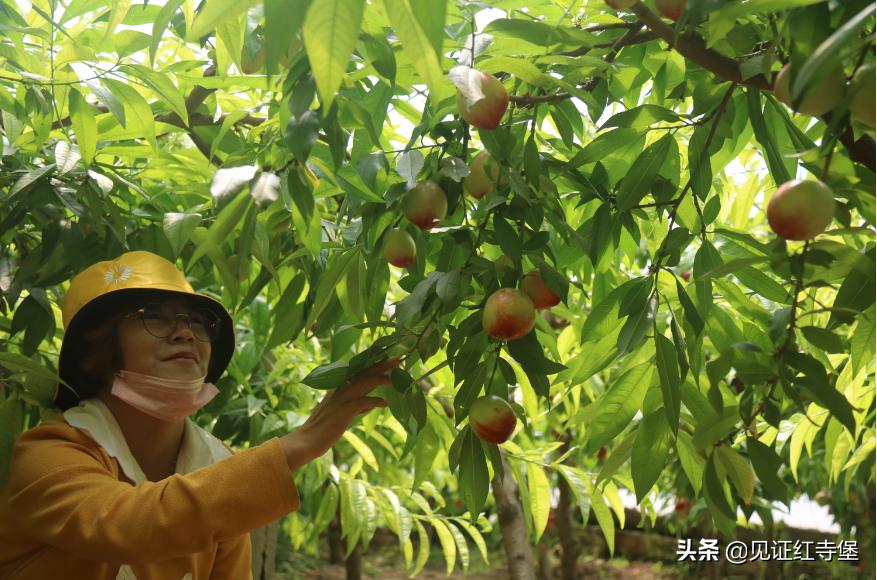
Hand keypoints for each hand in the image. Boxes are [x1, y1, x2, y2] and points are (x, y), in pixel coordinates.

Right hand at [281, 357, 398, 470]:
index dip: (373, 364)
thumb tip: (373, 402)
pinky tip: (386, 404)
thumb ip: (356, 405)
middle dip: (381, 364)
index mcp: (338, 387)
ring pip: (366, 381)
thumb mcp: (341, 412)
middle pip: (364, 372)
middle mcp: (340, 388)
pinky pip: (366, 401)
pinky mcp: (346, 410)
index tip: (387, 358)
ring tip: (396, 378)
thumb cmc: (324, 428)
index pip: (358, 371)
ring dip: (382, 378)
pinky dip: (377, 401)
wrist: (307, 441)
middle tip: (397, 358)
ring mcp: (342, 398)